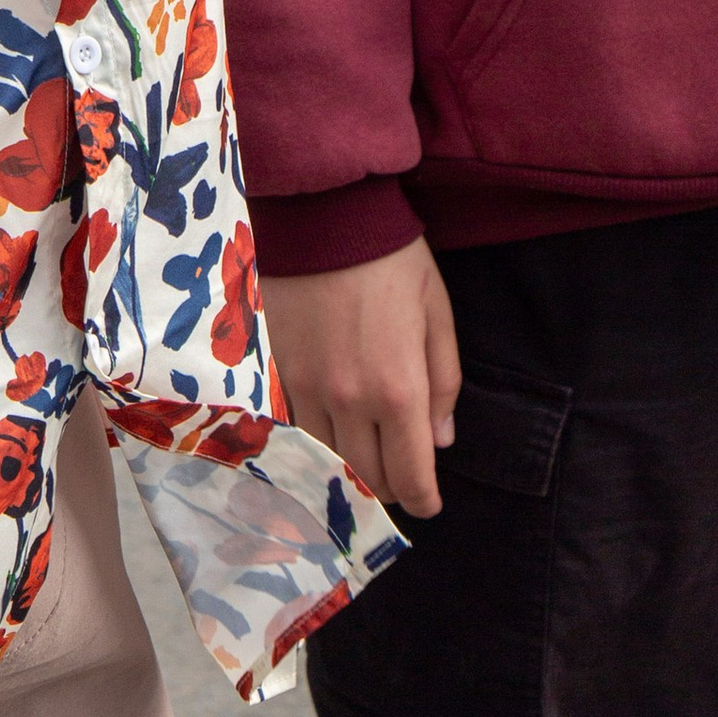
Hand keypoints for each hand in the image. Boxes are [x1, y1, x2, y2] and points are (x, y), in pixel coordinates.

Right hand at [265, 236, 461, 518]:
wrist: (322, 214)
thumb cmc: (392, 260)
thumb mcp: (438, 317)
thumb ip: (444, 385)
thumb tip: (440, 442)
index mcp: (399, 390)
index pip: (411, 477)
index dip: (423, 500)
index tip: (429, 503)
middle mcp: (349, 400)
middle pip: (366, 479)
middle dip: (389, 489)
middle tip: (400, 480)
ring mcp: (305, 388)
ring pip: (326, 461)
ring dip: (349, 469)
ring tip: (364, 460)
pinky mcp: (273, 371)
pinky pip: (295, 429)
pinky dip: (314, 441)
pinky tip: (327, 434)